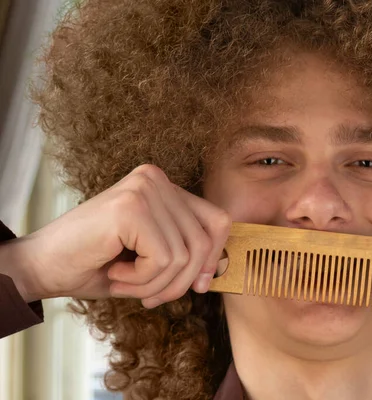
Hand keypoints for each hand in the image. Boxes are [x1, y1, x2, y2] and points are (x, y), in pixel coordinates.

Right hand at [0, 164, 229, 307]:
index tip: (200, 285)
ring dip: (157, 284)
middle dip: (181, 280)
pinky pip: (163, 260)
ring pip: (183, 256)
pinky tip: (115, 273)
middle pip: (203, 240)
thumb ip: (185, 253)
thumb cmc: (98, 264)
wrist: (43, 267)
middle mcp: (156, 179)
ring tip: (126, 281)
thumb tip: (219, 271)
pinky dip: (141, 281)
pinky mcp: (131, 207)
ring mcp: (144, 188)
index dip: (214, 257)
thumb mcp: (153, 256)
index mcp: (164, 186)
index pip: (217, 220)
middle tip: (152, 296)